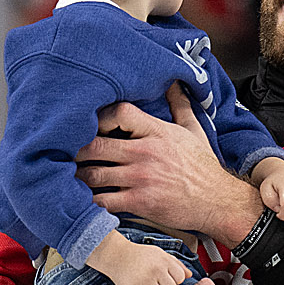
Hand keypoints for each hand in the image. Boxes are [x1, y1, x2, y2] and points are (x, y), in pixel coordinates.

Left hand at [76, 86, 263, 246]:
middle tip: (64, 154)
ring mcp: (141, 178)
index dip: (99, 117)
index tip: (90, 125)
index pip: (119, 112)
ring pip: (94, 174)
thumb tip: (174, 82)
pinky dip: (89, 202)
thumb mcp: (194, 131)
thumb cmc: (204, 168)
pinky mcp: (140, 202)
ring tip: (67, 176)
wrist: (219, 201)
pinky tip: (82, 200)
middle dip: (76, 151)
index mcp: (157, 132)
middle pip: (96, 145)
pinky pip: (104, 201)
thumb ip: (180, 106)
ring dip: (78, 177)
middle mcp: (145, 152)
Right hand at [86, 229, 188, 284]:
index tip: (166, 277)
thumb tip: (190, 275)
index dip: (174, 280)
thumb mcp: (160, 254)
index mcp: (164, 260)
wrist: (116, 255)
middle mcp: (156, 270)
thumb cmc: (140, 255)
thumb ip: (176, 264)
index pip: (180, 278)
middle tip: (156, 284)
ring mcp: (145, 281)